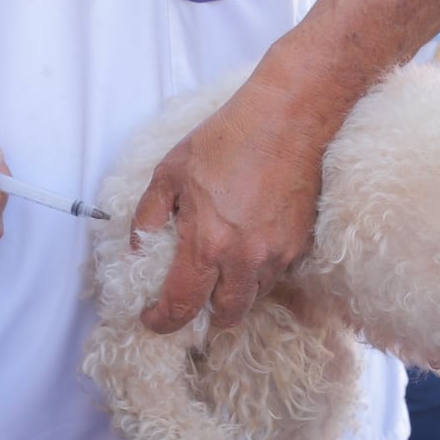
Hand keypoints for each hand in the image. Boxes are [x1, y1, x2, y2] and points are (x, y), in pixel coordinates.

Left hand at [133, 80, 326, 332]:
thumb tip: (138, 248)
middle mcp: (245, 259)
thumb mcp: (170, 171)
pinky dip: (259, 271)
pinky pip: (276, 274)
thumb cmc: (227, 138)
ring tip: (222, 270)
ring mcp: (277, 254)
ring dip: (235, 293)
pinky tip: (249, 246)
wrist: (287, 118)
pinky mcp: (300, 244)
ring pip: (254, 296)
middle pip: (225, 315)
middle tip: (192, 300)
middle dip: (205, 316)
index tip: (152, 317)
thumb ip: (148, 216)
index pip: (181, 306)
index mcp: (207, 244)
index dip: (162, 320)